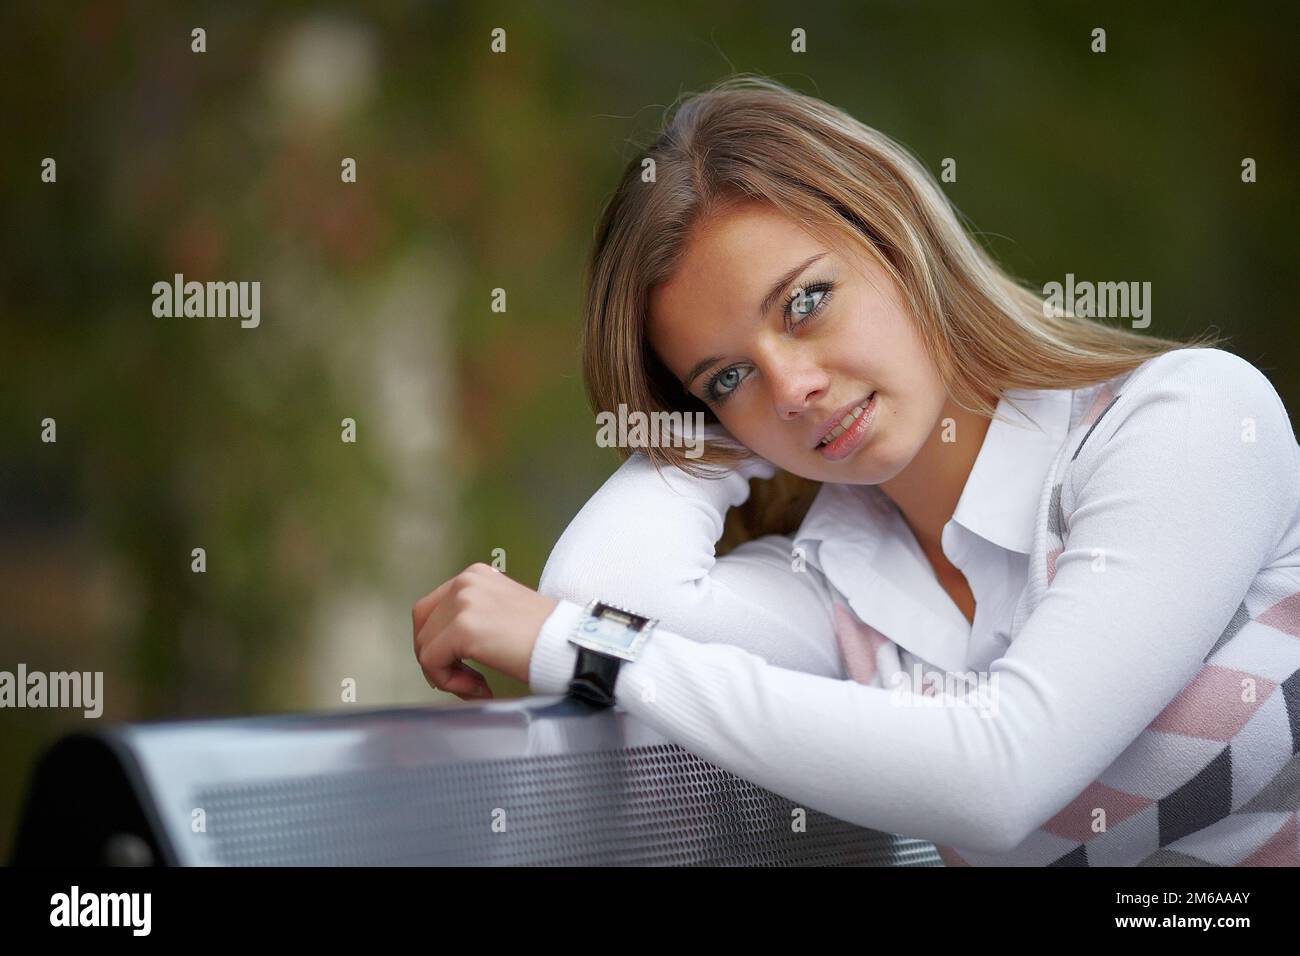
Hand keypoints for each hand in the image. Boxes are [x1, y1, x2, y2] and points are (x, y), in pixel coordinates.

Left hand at [412, 563, 558, 699]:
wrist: (570, 644)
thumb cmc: (547, 637)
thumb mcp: (504, 612)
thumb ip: (475, 617)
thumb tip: (447, 646)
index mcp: (476, 576)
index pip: (431, 609)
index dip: (438, 642)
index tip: (461, 664)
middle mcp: (465, 582)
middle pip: (422, 627)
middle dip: (437, 659)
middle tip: (465, 679)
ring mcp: (462, 603)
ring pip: (424, 647)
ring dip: (446, 674)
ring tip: (477, 686)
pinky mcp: (462, 628)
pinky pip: (432, 662)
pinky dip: (450, 682)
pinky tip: (481, 687)